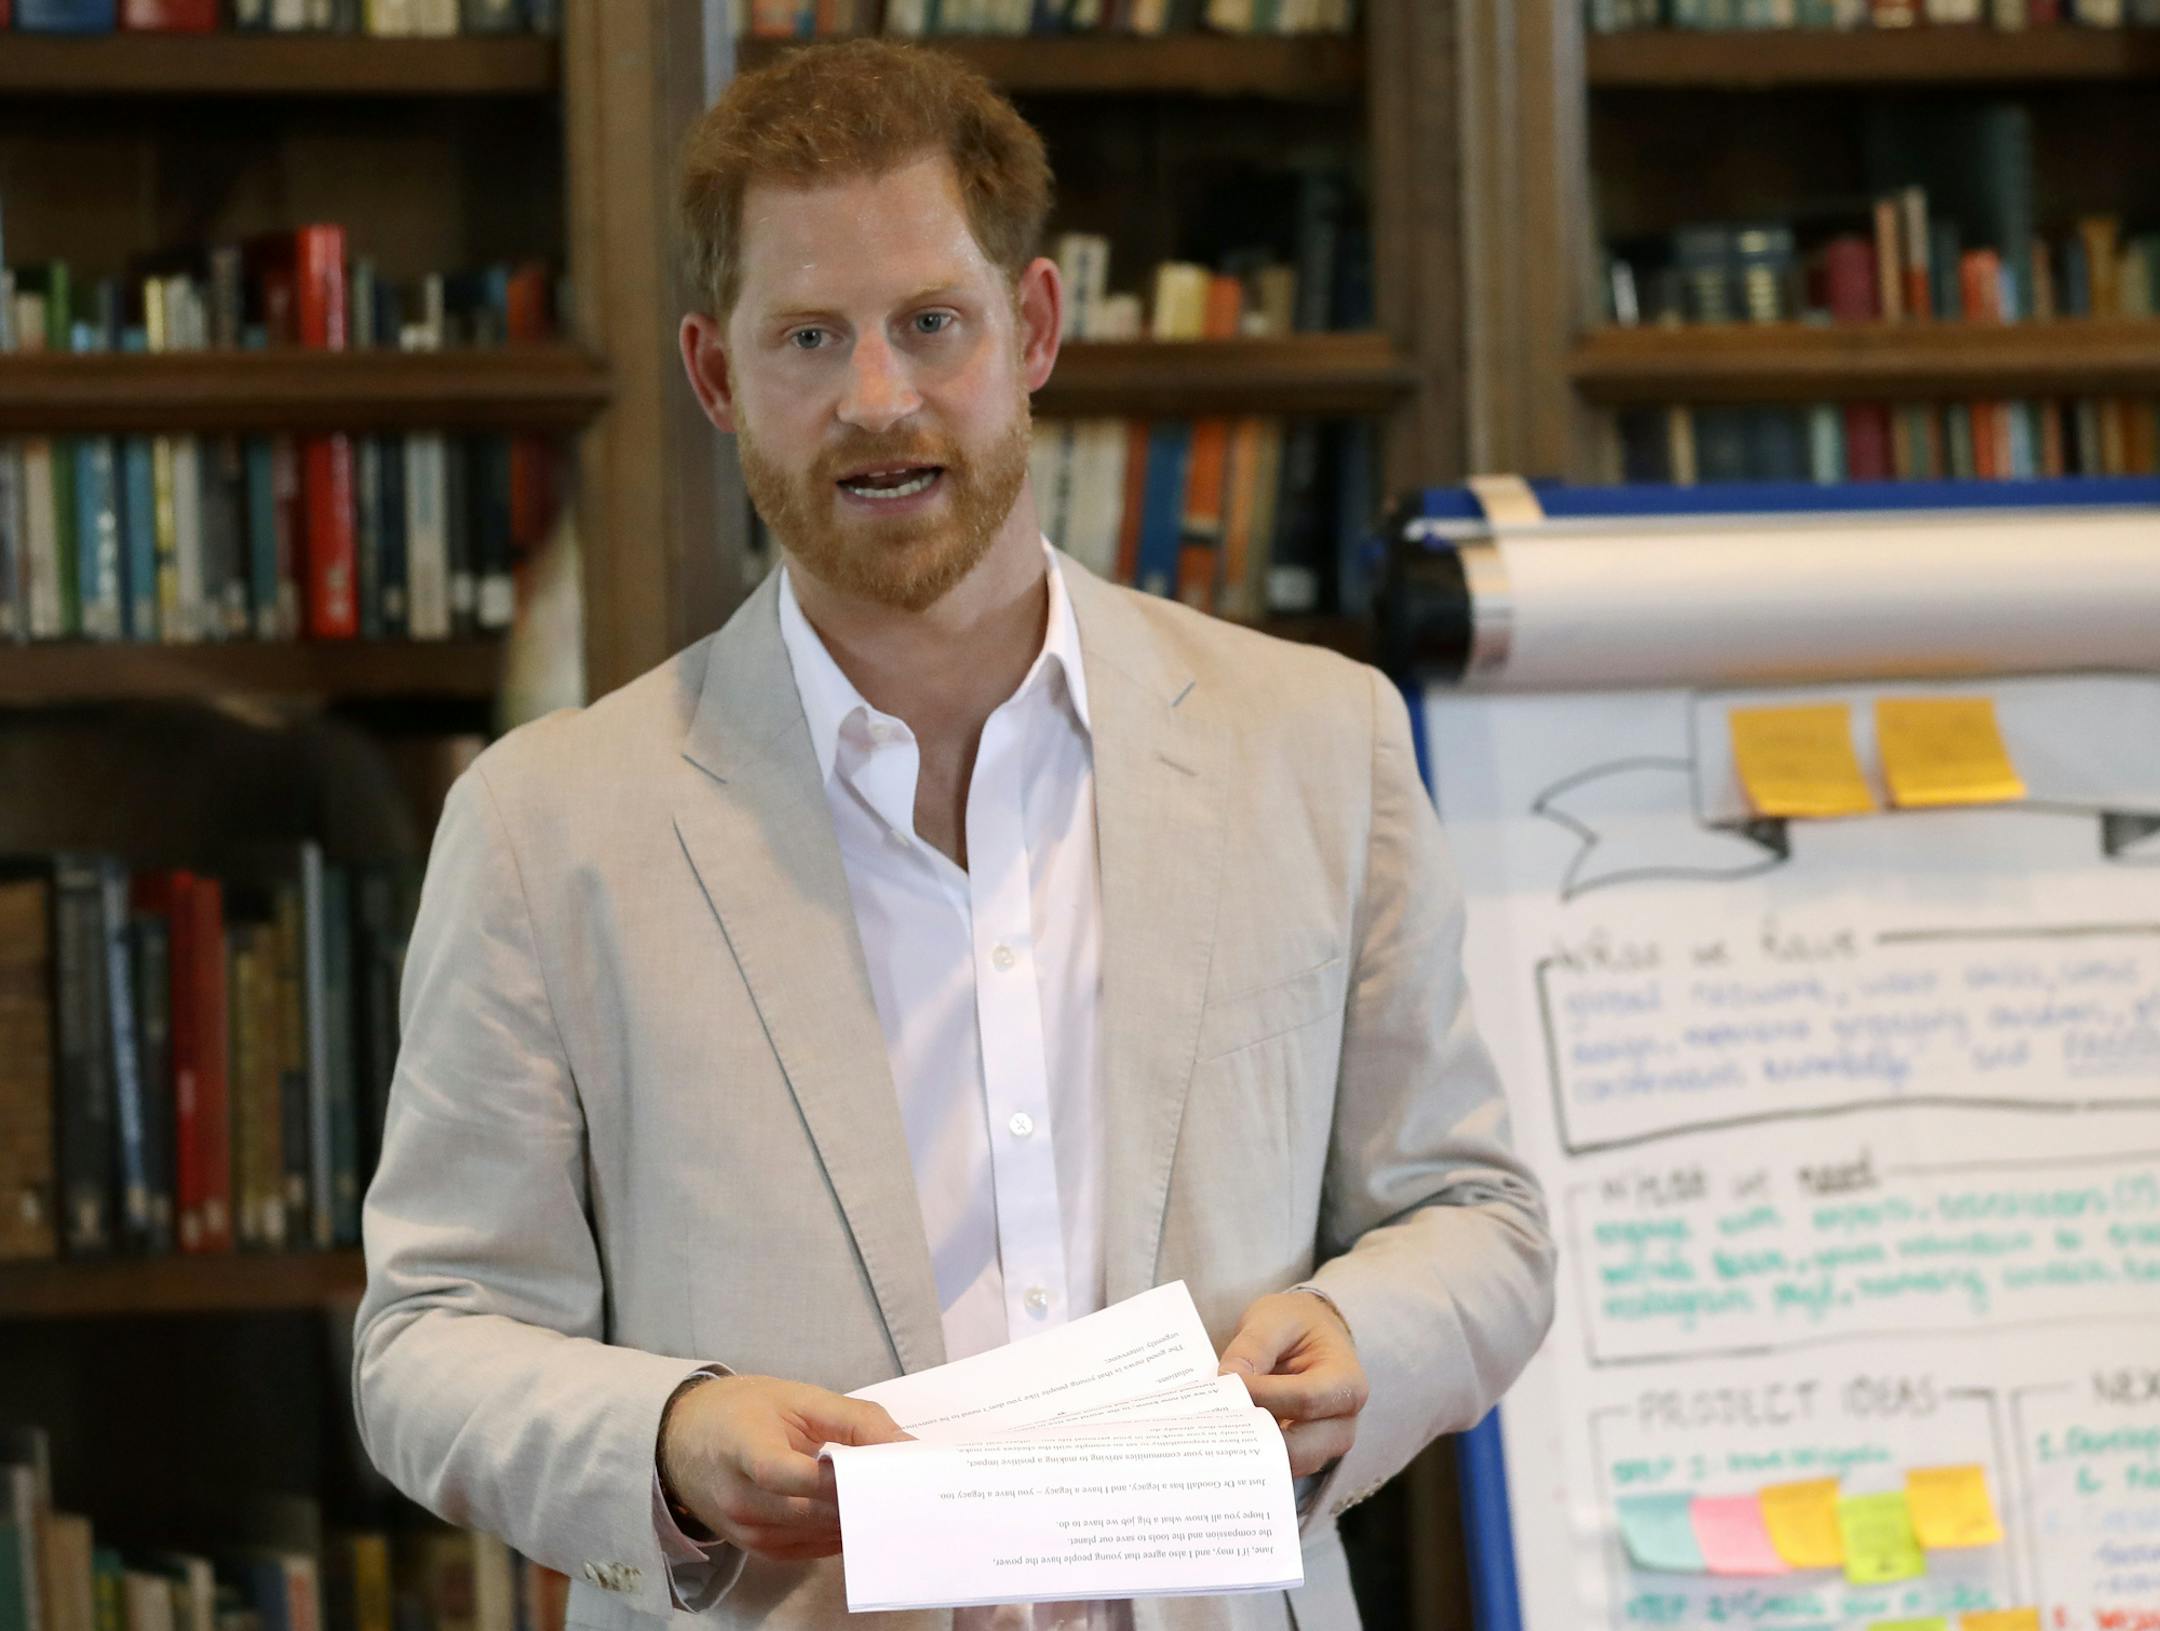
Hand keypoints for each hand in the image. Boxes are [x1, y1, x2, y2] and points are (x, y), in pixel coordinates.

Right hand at [657, 1374, 908, 1562]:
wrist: (682, 1441)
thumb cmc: (743, 1411)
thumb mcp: (799, 1396)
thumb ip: (855, 1419)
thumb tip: (907, 1446)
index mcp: (743, 1449)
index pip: (787, 1474)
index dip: (837, 1477)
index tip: (885, 1466)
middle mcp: (740, 1499)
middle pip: (812, 1510)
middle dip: (863, 1498)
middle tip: (907, 1483)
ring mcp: (746, 1531)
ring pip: (818, 1533)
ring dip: (856, 1516)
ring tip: (889, 1493)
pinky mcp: (757, 1549)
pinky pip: (811, 1548)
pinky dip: (839, 1530)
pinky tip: (859, 1510)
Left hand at [1217, 1291, 1367, 1479]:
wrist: (1309, 1337)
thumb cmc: (1296, 1325)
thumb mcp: (1275, 1319)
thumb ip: (1253, 1347)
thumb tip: (1227, 1380)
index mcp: (1347, 1383)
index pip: (1304, 1400)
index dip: (1262, 1395)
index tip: (1226, 1384)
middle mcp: (1342, 1424)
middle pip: (1298, 1448)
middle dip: (1252, 1435)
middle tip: (1210, 1420)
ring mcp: (1322, 1447)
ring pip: (1283, 1464)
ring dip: (1246, 1451)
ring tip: (1209, 1432)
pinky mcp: (1300, 1456)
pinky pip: (1274, 1465)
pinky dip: (1247, 1455)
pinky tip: (1219, 1439)